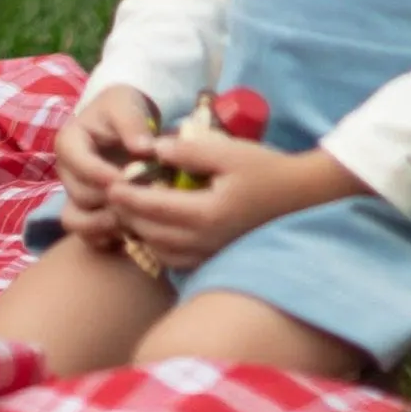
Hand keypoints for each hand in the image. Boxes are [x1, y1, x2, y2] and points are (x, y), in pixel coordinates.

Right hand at [52, 84, 160, 250]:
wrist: (126, 125)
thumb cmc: (123, 110)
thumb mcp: (125, 104)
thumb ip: (131, 123)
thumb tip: (143, 149)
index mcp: (70, 142)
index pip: (75, 160)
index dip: (99, 172)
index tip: (127, 178)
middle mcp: (67, 173)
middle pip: (80, 195)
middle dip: (111, 199)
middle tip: (142, 199)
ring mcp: (76, 197)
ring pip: (78, 221)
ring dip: (107, 223)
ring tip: (134, 218)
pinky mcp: (88, 216)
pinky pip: (88, 238)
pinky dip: (107, 240)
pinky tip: (132, 232)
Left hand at [108, 136, 364, 271]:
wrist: (301, 196)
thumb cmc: (264, 169)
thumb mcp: (227, 152)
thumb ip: (188, 152)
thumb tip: (153, 150)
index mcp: (208, 214)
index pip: (155, 210)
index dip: (128, 198)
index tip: (109, 184)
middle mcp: (207, 241)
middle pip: (153, 235)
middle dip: (128, 216)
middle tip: (112, 195)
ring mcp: (214, 254)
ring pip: (163, 252)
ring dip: (141, 233)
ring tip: (129, 210)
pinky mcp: (219, 258)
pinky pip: (179, 261)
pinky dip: (160, 246)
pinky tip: (155, 227)